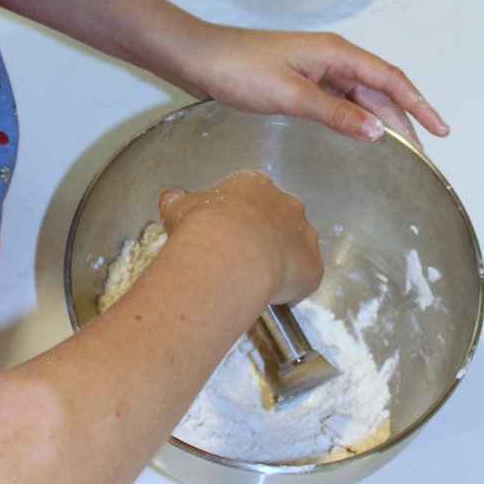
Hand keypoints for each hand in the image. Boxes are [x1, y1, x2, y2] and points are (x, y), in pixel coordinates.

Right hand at [158, 170, 322, 309]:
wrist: (229, 256)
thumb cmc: (202, 225)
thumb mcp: (178, 206)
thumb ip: (177, 199)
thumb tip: (169, 196)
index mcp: (255, 184)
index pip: (252, 197)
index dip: (239, 217)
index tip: (226, 234)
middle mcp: (287, 204)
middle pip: (280, 219)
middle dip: (265, 236)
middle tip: (241, 257)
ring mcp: (305, 236)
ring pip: (296, 247)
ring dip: (282, 261)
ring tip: (255, 280)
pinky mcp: (313, 267)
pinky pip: (304, 278)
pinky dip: (291, 289)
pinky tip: (269, 298)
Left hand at [177, 25, 447, 148]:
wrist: (199, 59)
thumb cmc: (238, 68)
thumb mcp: (289, 95)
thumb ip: (336, 113)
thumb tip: (378, 132)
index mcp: (334, 53)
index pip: (389, 79)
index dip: (419, 104)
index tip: (441, 129)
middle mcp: (331, 58)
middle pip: (380, 90)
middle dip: (405, 121)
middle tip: (422, 157)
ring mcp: (316, 70)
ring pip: (361, 97)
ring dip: (381, 123)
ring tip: (401, 154)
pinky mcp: (302, 82)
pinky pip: (341, 101)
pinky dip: (357, 120)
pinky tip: (363, 138)